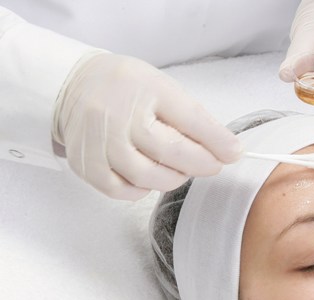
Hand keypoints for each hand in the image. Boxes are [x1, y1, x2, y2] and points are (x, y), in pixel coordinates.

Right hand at [53, 53, 240, 200]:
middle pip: (173, 152)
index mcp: (145, 88)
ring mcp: (100, 142)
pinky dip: (143, 189)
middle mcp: (119, 115)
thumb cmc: (126, 89)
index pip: (191, 119)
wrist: (72, 87)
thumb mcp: (163, 88)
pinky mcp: (87, 165)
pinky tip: (149, 176)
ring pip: (149, 176)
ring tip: (178, 168)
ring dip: (174, 178)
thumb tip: (229, 150)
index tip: (234, 153)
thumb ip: (194, 118)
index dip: (218, 142)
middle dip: (201, 164)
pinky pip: (123, 190)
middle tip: (211, 164)